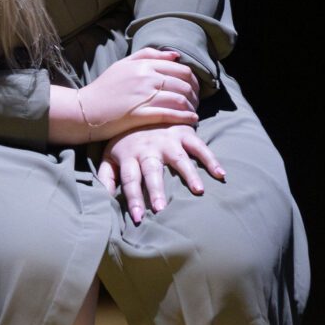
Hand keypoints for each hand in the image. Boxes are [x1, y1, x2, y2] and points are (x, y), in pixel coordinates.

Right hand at [73, 46, 199, 142]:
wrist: (84, 110)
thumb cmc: (103, 88)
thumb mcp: (123, 65)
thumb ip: (148, 55)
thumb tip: (175, 56)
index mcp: (143, 65)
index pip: (181, 69)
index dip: (193, 80)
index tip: (194, 89)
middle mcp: (146, 78)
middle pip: (184, 84)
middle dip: (195, 94)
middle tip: (195, 102)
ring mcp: (143, 96)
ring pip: (180, 99)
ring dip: (192, 106)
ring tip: (193, 112)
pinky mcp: (140, 115)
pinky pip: (170, 114)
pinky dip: (185, 117)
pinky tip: (191, 120)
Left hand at [100, 124, 225, 224]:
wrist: (144, 106)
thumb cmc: (126, 139)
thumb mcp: (110, 155)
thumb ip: (106, 176)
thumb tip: (104, 198)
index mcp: (129, 156)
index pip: (130, 180)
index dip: (133, 198)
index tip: (138, 217)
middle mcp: (148, 148)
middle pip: (152, 171)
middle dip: (156, 190)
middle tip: (161, 209)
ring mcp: (168, 140)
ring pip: (178, 159)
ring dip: (189, 174)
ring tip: (199, 191)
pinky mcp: (184, 133)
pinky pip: (200, 147)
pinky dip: (211, 159)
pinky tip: (220, 174)